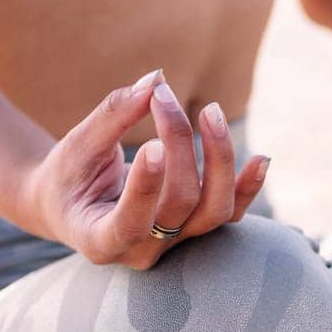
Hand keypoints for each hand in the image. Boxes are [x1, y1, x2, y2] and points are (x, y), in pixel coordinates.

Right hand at [21, 69, 269, 268]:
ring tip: (212, 112)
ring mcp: (174, 245)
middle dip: (178, 146)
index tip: (152, 144)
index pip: (130, 224)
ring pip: (214, 211)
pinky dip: (249, 187)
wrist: (72, 205)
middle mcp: (142, 252)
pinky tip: (262, 159)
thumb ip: (112, 116)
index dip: (145, 188)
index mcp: (100, 241)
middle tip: (163, 97)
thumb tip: (156, 79)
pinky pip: (231, 213)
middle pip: (180, 204)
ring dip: (219, 159)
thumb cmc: (68, 175)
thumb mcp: (77, 146)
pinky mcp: (196, 230)